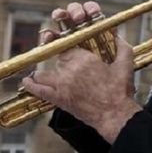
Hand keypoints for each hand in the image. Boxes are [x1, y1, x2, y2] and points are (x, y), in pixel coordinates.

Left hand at [22, 1, 141, 142]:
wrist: (115, 115)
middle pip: (59, 57)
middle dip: (64, 59)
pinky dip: (31, 85)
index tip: (73, 48)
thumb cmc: (120, 92)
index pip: (69, 45)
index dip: (70, 45)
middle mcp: (71, 69)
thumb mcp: (125, 65)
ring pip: (46, 72)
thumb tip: (120, 37)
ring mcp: (62, 84)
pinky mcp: (59, 99)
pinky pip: (39, 90)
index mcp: (85, 58)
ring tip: (44, 73)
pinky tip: (26, 81)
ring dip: (45, 72)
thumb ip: (123, 47)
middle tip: (71, 65)